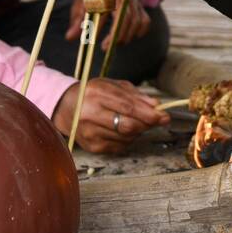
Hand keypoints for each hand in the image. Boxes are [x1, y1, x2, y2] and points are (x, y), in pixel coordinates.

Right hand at [52, 78, 166, 153]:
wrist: (66, 107)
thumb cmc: (93, 94)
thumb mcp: (112, 86)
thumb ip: (134, 94)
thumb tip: (156, 106)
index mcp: (96, 93)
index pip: (128, 107)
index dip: (149, 113)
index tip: (164, 116)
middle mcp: (90, 114)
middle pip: (128, 125)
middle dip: (147, 124)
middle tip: (157, 120)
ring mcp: (89, 132)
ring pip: (126, 137)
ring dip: (138, 131)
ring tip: (135, 122)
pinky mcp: (91, 146)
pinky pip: (119, 146)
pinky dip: (128, 139)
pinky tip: (123, 130)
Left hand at [65, 0, 151, 49]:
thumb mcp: (81, 2)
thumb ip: (77, 20)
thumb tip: (69, 38)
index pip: (104, 11)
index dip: (98, 28)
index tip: (93, 42)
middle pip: (127, 17)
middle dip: (117, 35)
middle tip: (105, 47)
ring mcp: (133, 0)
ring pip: (137, 20)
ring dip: (127, 36)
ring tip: (114, 44)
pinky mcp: (140, 6)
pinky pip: (145, 20)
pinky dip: (140, 31)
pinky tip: (131, 37)